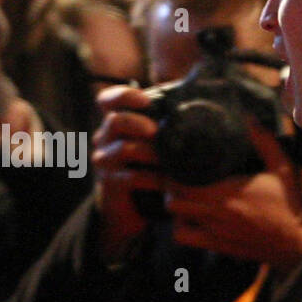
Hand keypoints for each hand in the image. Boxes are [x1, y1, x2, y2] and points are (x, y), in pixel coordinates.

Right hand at [92, 84, 161, 261]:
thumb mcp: (155, 140)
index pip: (107, 100)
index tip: (145, 100)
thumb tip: (197, 97)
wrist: (132, 207)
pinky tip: (168, 181)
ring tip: (171, 158)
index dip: (123, 95)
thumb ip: (165, 121)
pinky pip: (131, 177)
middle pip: (115, 120)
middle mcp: (105, 138)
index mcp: (116, 122)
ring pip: (123, 149)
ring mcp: (106, 162)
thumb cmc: (150, 165)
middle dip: (138, 123)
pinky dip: (153, 178)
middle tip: (156, 130)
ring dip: (150, 152)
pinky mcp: (111, 184)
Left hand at [164, 120, 301, 271]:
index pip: (183, 183)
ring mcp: (214, 232)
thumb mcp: (281, 167)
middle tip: (176, 180)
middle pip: (174, 202)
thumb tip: (248, 117)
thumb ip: (264, 141)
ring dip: (175, 211)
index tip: (176, 164)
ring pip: (175, 222)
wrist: (296, 243)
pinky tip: (190, 220)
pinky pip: (185, 239)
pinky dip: (182, 230)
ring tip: (182, 200)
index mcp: (228, 192)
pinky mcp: (216, 246)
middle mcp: (216, 213)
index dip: (173, 173)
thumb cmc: (288, 204)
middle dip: (171, 190)